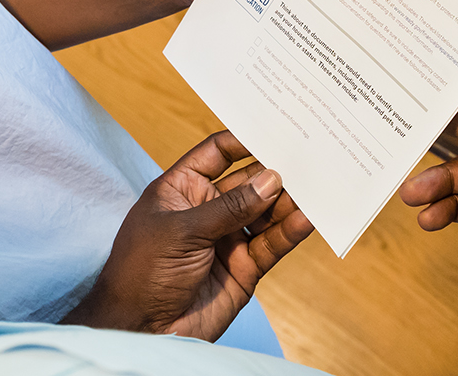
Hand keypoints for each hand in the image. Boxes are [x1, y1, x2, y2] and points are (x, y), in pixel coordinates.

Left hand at [61, 130, 311, 340]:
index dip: (243, 140)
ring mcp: (227, 239)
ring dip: (288, 202)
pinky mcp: (244, 268)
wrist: (141, 329)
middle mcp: (207, 211)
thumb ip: (230, 207)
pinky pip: (271, 245)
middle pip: (248, 183)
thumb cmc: (142, 271)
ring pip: (265, 214)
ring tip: (316, 187)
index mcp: (182, 190)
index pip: (216, 154)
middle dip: (275, 172)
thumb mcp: (182, 230)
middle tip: (307, 159)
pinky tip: (307, 219)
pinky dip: (289, 232)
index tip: (275, 128)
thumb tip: (271, 179)